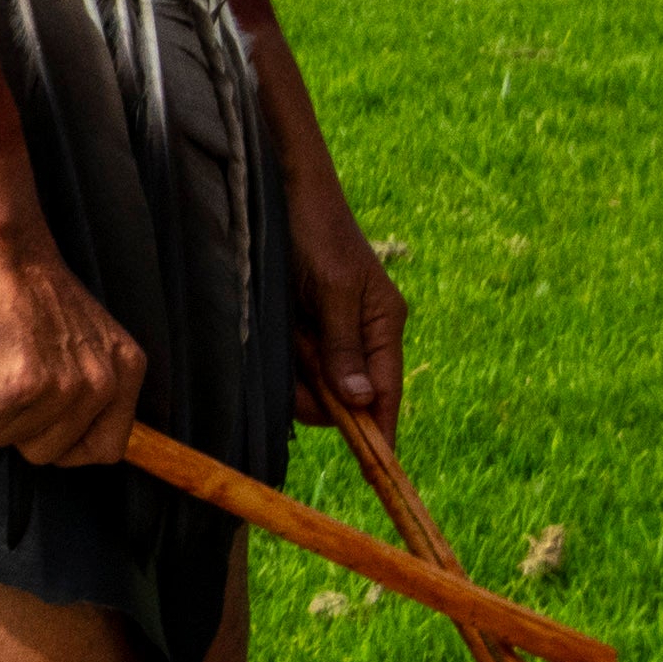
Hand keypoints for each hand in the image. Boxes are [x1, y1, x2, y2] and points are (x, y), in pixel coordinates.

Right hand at [0, 238, 150, 473]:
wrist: (2, 248)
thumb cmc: (27, 287)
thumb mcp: (82, 339)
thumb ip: (82, 383)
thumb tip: (54, 433)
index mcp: (125, 371)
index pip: (106, 448)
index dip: (65, 445)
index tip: (38, 423)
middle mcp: (102, 384)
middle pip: (49, 453)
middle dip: (14, 424)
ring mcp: (63, 388)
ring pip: (6, 438)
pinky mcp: (19, 386)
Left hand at [287, 174, 409, 433]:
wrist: (282, 190)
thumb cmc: (317, 229)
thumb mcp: (336, 286)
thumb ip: (345, 344)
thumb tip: (360, 401)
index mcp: (383, 325)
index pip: (386, 394)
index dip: (380, 433)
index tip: (375, 471)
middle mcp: (361, 335)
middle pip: (345, 398)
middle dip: (317, 393)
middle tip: (297, 355)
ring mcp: (330, 333)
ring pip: (314, 385)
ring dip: (295, 373)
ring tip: (286, 332)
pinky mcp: (302, 328)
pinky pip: (294, 365)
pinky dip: (282, 360)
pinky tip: (276, 333)